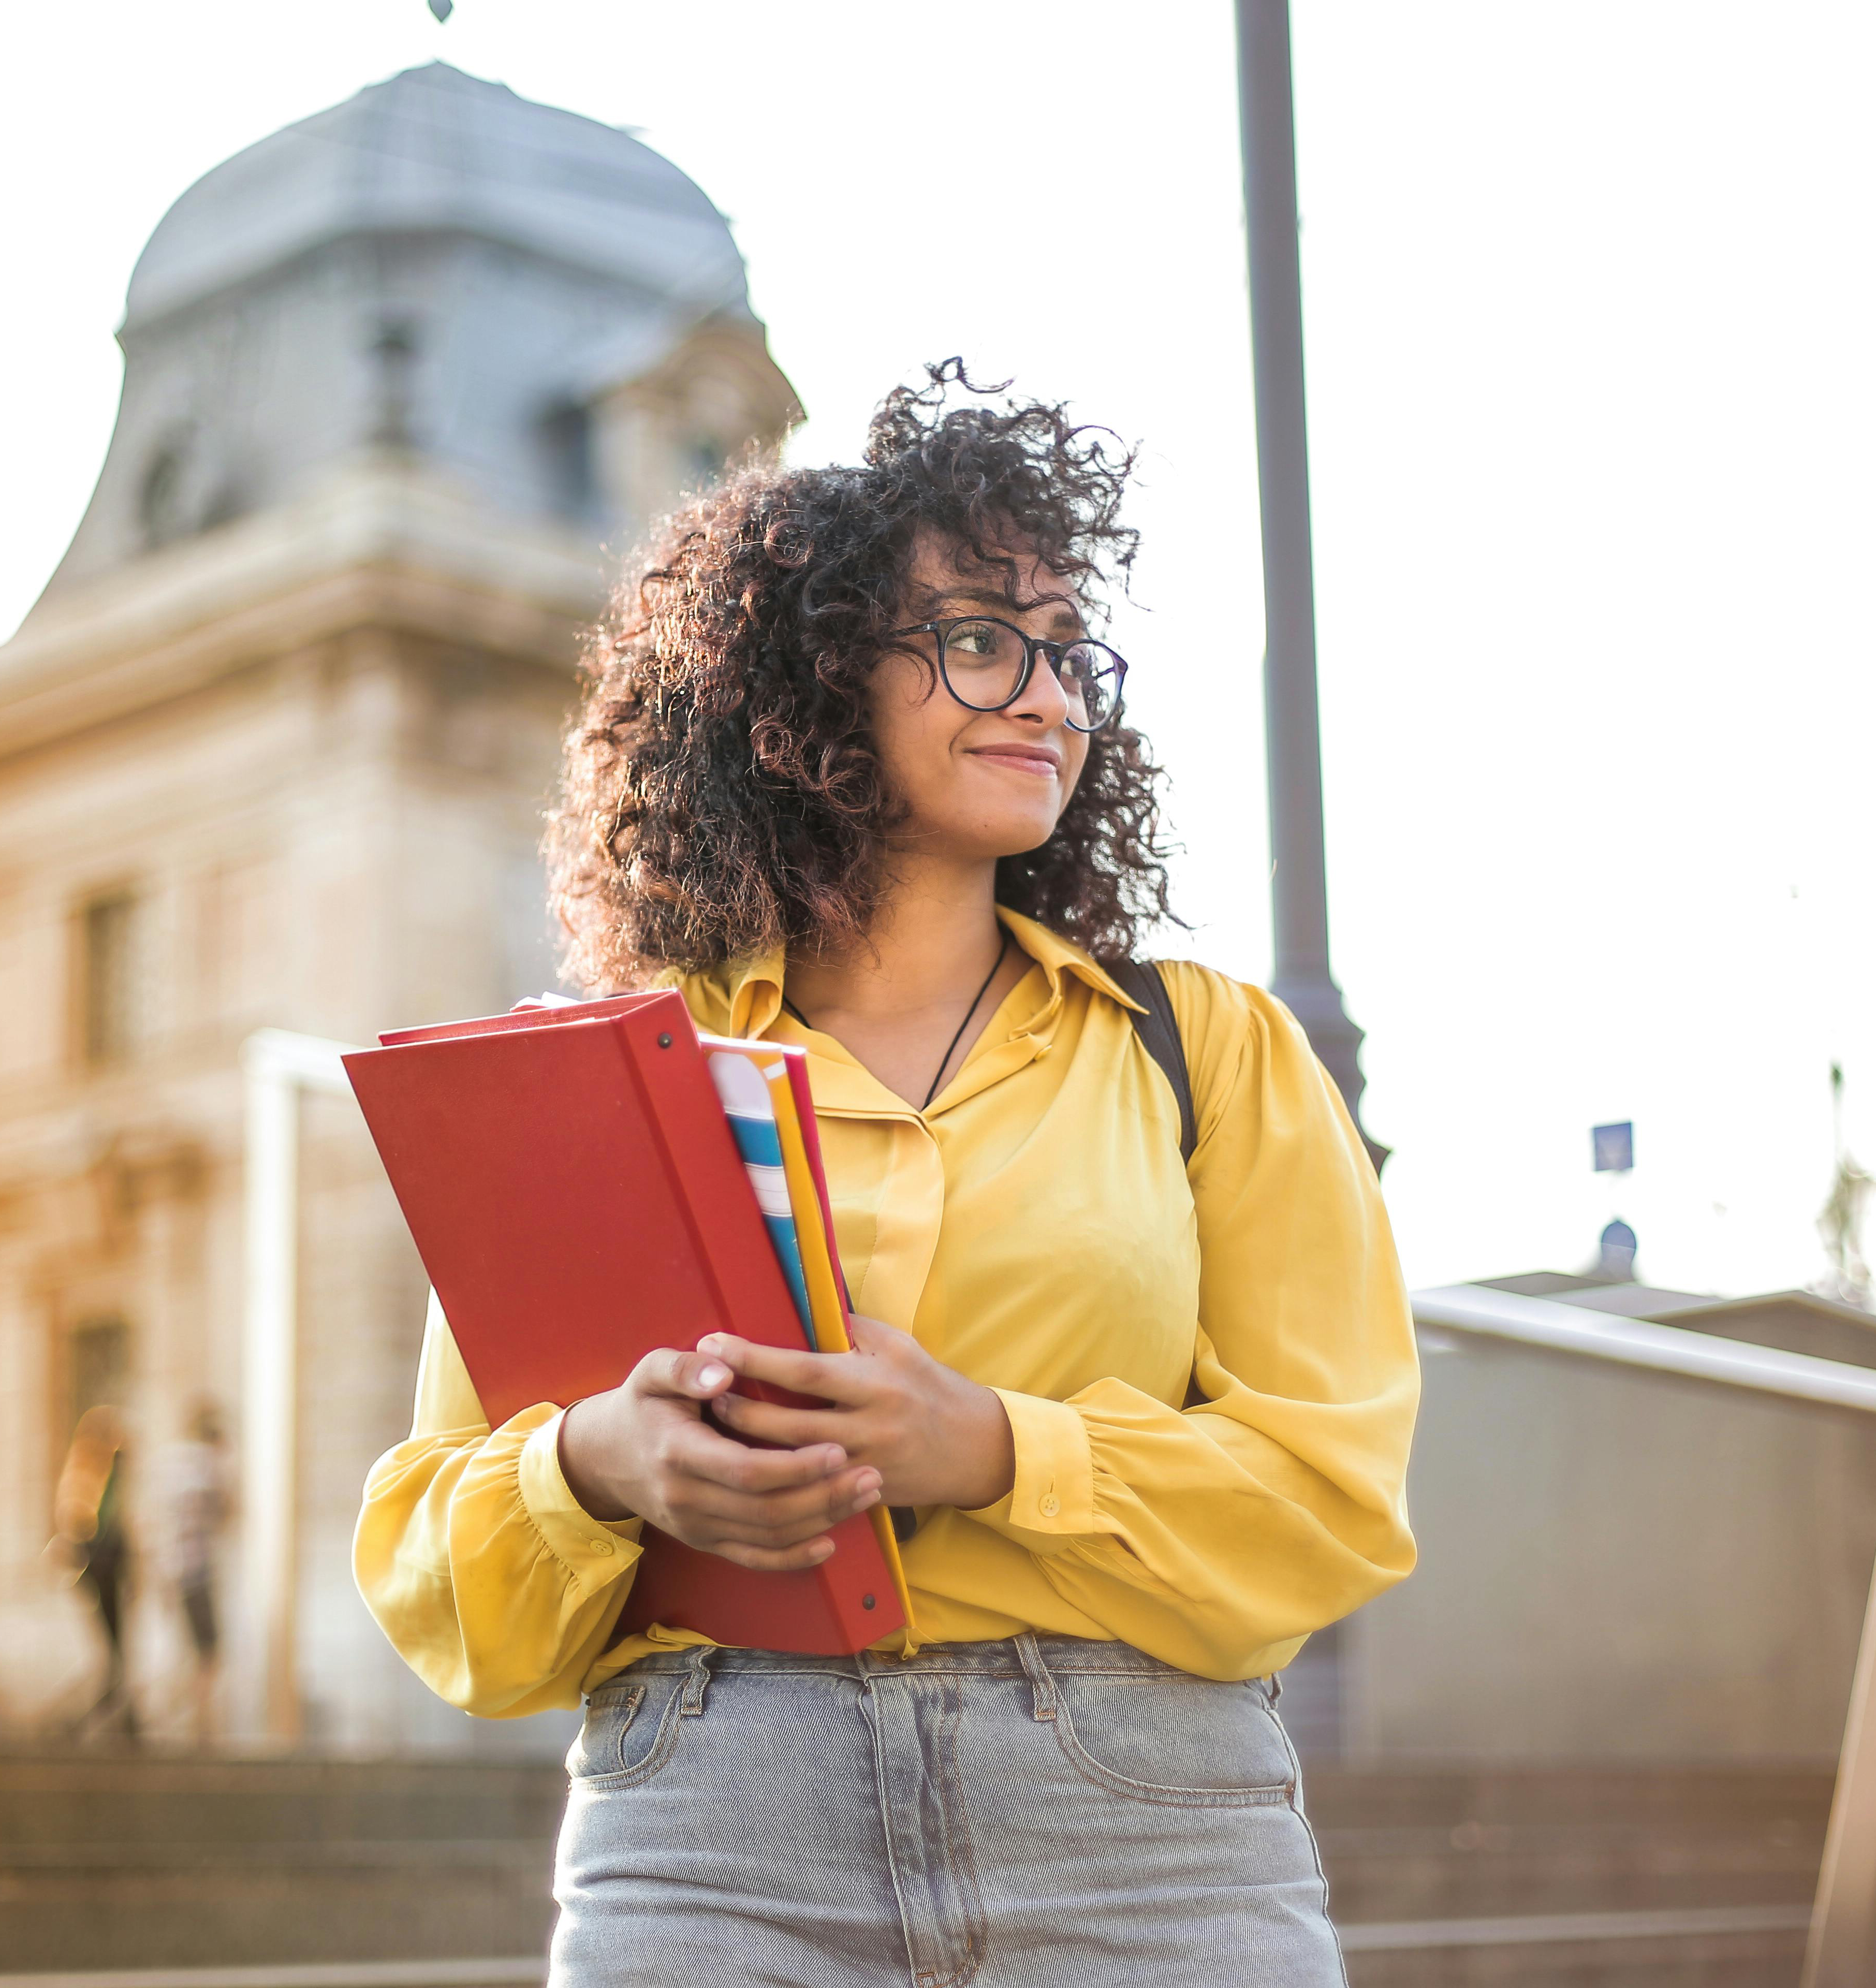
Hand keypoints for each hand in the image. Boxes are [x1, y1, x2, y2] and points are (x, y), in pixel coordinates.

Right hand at [557, 1348, 882, 1570]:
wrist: (606, 1456)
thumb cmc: (642, 1404)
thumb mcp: (652, 1372)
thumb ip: (685, 1368)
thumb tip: (723, 1371)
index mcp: (678, 1452)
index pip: (746, 1470)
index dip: (795, 1467)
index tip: (838, 1450)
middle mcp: (686, 1499)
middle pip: (766, 1510)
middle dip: (823, 1496)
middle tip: (872, 1475)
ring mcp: (695, 1527)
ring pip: (767, 1536)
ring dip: (821, 1520)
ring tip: (866, 1495)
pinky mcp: (704, 1542)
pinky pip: (753, 1559)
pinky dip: (793, 1557)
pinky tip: (829, 1541)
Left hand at [702, 1315, 1016, 1510]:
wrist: (974, 1448)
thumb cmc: (928, 1385)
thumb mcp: (897, 1345)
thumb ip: (849, 1329)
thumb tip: (798, 1306)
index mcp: (875, 1381)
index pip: (805, 1370)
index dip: (756, 1358)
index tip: (715, 1344)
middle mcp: (869, 1426)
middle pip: (788, 1424)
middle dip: (738, 1409)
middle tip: (701, 1392)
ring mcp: (864, 1466)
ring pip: (791, 1464)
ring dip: (747, 1447)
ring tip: (712, 1428)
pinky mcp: (862, 1495)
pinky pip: (809, 1492)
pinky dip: (775, 1480)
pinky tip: (745, 1469)